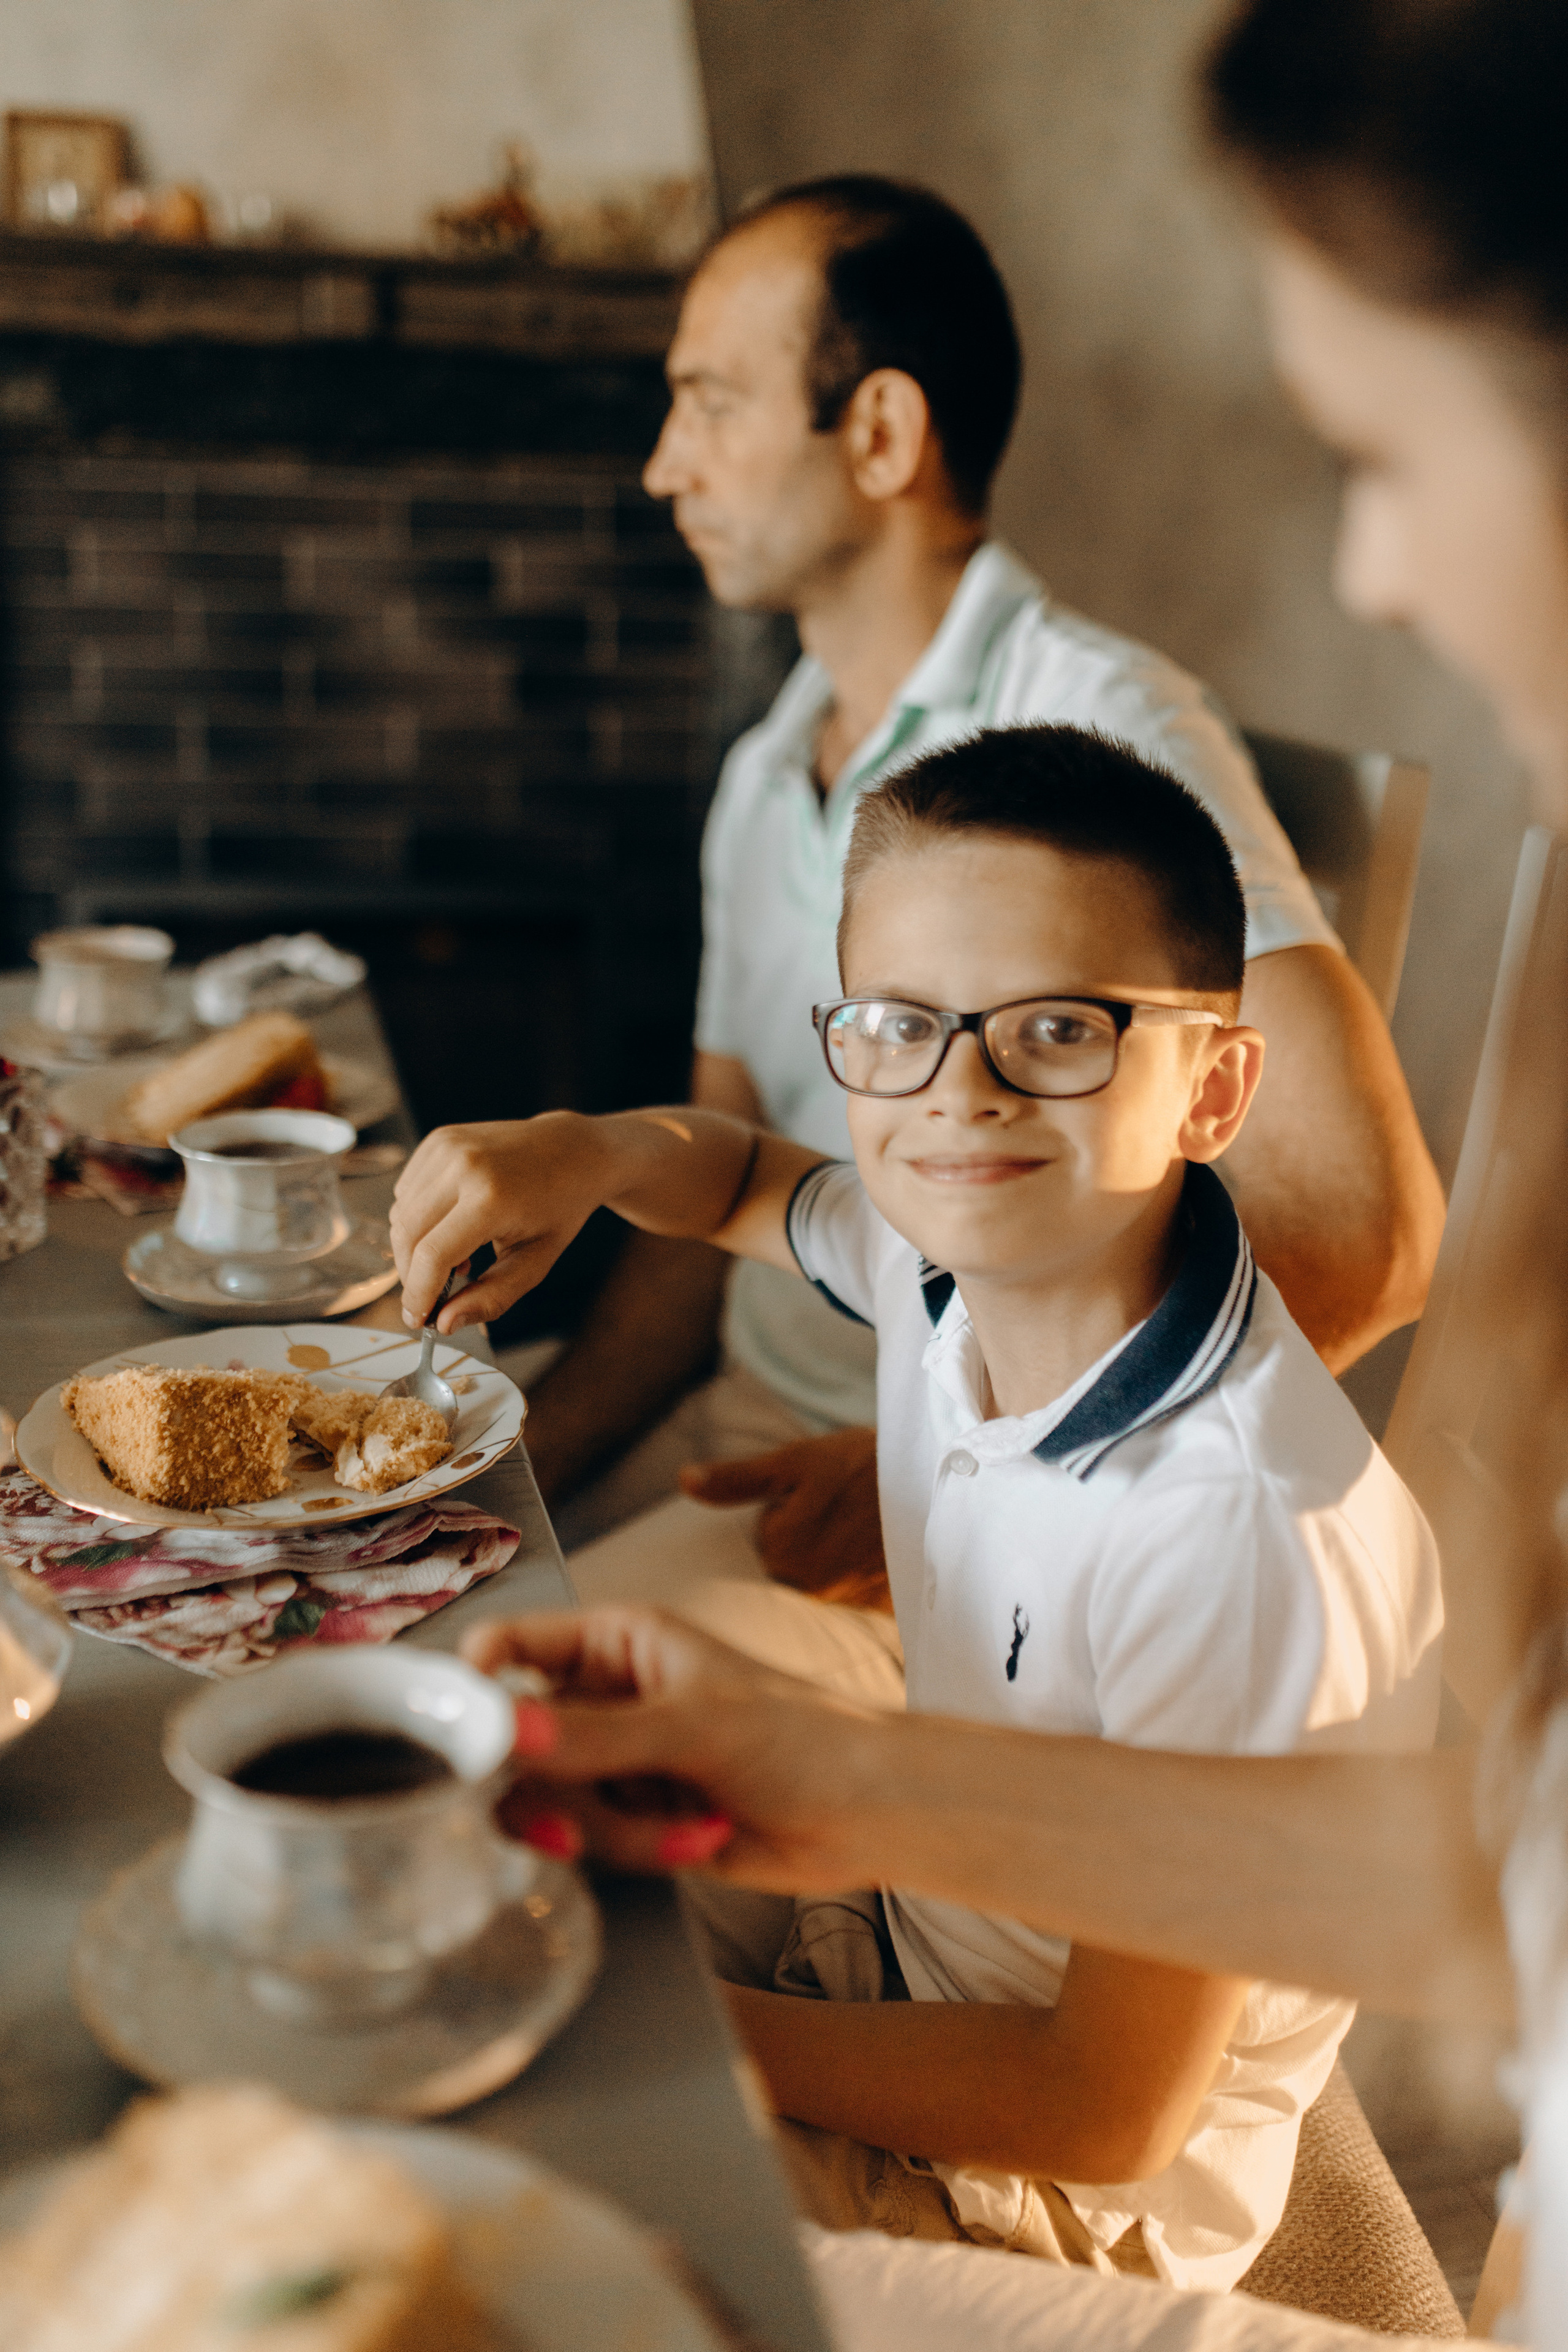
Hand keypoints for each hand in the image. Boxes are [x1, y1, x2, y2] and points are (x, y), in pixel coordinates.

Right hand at [389, 1113, 609, 1329]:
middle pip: (406, 1235)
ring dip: (415, 1246)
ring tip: (459, 1256)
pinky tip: (452, 1224)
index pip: (432, 1255)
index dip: (418, 1294)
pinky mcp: (439, 1139)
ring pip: (400, 1213)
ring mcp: (448, 1147)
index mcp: (492, 1198)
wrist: (571, 1150)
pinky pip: (406, 1191)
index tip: (418, 1320)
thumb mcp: (535, 1262)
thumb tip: (445, 1323)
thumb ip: (491, 1298)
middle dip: (411, 1275)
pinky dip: (418, 1216)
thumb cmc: (558, 1210)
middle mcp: (463, 1165)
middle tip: (433, 1296)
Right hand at [463, 1606, 893, 1887]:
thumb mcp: (690, 1726)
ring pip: (554, 1801)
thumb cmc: (802, 1736)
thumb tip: (506, 1727)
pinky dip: (642, 1850)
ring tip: (685, 1826)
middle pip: (520, 1739)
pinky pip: (594, 1842)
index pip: (515, 1646)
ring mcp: (619, 1762)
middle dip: (551, 1787)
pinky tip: (703, 1837)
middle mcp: (609, 1698)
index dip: (477, 1682)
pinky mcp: (635, 1820)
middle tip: (568, 1822)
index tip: (462, 1728)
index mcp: (619, 1643)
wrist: (867, 1812)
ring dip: (612, 1829)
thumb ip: (591, 1735)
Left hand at [678, 1429, 891, 1610]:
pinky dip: (862, 1575)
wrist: (938, 1483)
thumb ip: (736, 1479)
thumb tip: (684, 1480)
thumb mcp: (795, 1461)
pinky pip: (855, 1595)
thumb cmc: (863, 1465)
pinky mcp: (879, 1608)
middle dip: (808, 1535)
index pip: (765, 1535)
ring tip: (861, 1524)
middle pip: (791, 1562)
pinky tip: (878, 1551)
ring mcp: (846, 1601)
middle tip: (839, 1506)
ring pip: (822, 1577)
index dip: (785, 1508)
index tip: (814, 1493)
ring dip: (835, 1553)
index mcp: (781, 1549)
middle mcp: (809, 1586)